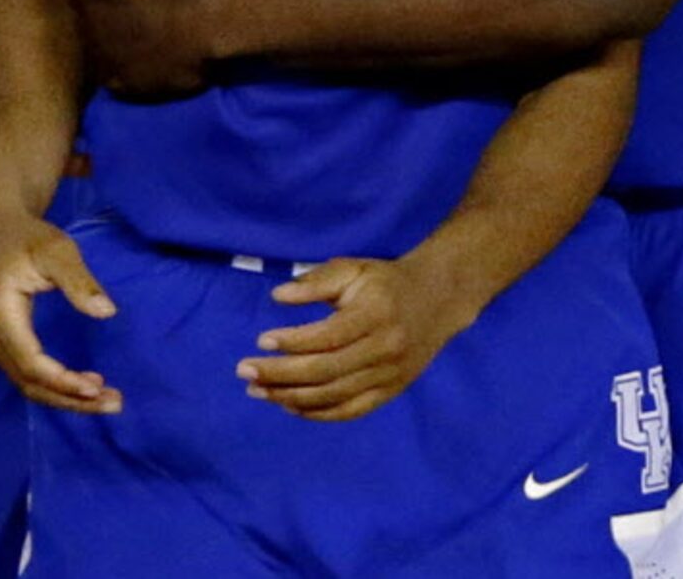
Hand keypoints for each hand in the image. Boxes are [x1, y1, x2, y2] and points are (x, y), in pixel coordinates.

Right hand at [0, 206, 119, 412]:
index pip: (31, 363)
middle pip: (29, 383)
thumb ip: (78, 281)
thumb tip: (106, 312)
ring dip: (65, 397)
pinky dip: (54, 385)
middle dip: (71, 399)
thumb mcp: (55, 249)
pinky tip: (82, 385)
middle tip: (114, 402)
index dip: (64, 381)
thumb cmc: (26, 234)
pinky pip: (25, 372)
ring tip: (105, 399)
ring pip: (26, 383)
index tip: (99, 386)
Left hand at [75, 0, 213, 99]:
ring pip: (103, 55)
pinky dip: (131, 73)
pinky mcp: (127, 89)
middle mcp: (87, 35)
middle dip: (107, 21)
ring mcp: (105, 65)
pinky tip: (150, 62)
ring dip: (116, 48)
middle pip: (91, 27)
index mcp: (83, 0)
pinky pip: (121, 81)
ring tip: (145, 40)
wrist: (201, 21)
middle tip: (138, 16)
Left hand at [237, 254, 471, 422]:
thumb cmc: (384, 282)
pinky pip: (351, 410)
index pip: (327, 337)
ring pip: (335, 396)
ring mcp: (389, 376)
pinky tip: (290, 406)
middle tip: (244, 371)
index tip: (261, 342)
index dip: (293, 342)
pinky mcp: (390, 392)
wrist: (437, 300)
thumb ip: (315, 282)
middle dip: (281, 375)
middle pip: (326, 371)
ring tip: (258, 391)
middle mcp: (384, 350)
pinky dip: (319, 413)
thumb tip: (277, 296)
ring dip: (292, 397)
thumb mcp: (352, 269)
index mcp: (374, 315)